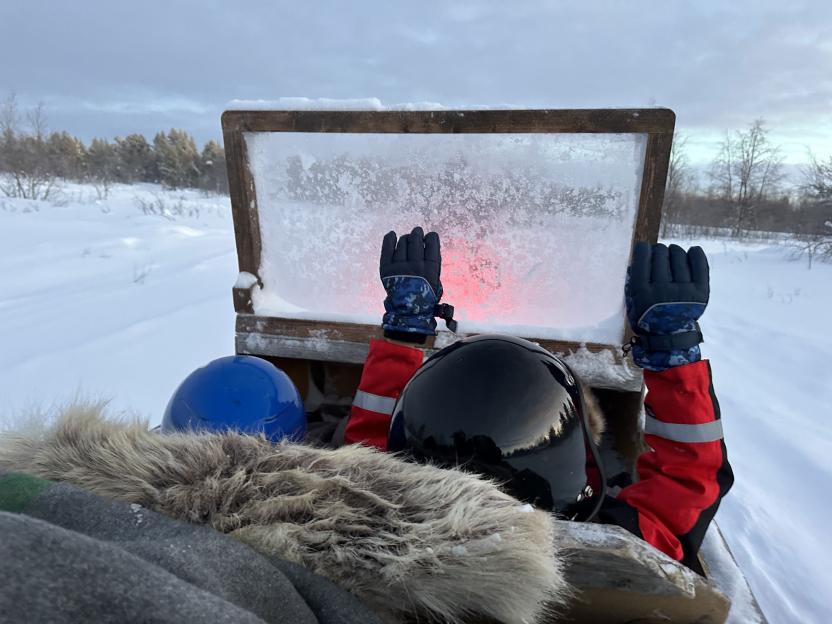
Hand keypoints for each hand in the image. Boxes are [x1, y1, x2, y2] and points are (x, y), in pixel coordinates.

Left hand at [380, 227, 451, 342]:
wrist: (408, 311)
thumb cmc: (425, 294)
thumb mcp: (436, 279)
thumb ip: (433, 261)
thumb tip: (426, 241)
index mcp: (430, 268)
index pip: (432, 242)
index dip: (431, 237)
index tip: (429, 237)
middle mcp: (415, 266)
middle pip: (416, 239)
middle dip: (417, 234)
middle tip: (417, 234)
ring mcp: (400, 267)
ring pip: (403, 242)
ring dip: (406, 239)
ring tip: (407, 241)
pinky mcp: (386, 269)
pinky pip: (387, 248)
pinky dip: (389, 239)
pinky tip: (392, 235)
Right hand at [625, 242, 708, 370]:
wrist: (669, 338)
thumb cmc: (647, 317)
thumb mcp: (632, 302)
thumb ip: (632, 280)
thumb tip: (639, 255)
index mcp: (642, 292)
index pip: (643, 258)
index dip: (643, 249)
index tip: (644, 248)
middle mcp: (662, 290)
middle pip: (661, 254)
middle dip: (658, 250)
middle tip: (659, 254)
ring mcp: (683, 291)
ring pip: (678, 255)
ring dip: (674, 252)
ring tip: (673, 255)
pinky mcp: (700, 292)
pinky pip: (699, 264)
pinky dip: (696, 254)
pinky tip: (692, 251)